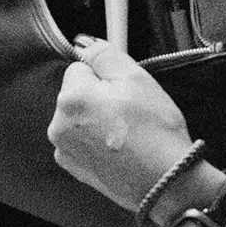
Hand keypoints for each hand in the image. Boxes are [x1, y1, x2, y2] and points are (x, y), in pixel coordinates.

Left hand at [48, 37, 192, 209]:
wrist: (165, 183)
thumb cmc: (155, 135)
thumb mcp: (136, 78)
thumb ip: (105, 54)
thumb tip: (85, 43)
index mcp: (71, 99)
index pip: (80, 68)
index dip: (106, 75)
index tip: (124, 89)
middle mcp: (60, 126)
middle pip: (79, 94)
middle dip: (101, 98)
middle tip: (131, 112)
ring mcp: (66, 150)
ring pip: (83, 118)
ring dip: (100, 120)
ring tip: (129, 132)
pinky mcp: (76, 168)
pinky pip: (85, 141)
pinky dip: (100, 141)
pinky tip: (123, 147)